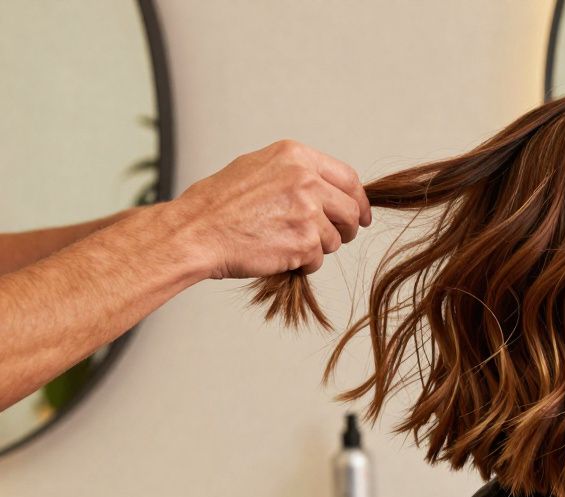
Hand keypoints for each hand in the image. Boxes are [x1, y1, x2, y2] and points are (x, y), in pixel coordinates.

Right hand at [150, 140, 371, 279]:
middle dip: (346, 228)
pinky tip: (277, 255)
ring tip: (285, 244)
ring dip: (317, 247)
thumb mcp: (257, 168)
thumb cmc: (218, 205)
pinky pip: (318, 259)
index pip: (348, 178)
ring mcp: (307, 211)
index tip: (361, 214)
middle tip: (335, 238)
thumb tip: (328, 187)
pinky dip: (302, 264)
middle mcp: (305, 179)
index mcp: (295, 156)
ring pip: (335, 238)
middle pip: (351, 209)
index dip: (358, 200)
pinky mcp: (304, 242)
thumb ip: (295, 173)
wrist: (195, 232)